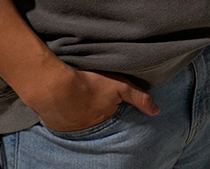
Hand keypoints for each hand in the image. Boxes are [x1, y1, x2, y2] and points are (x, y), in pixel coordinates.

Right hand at [30, 66, 158, 131]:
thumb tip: (156, 111)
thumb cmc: (89, 83)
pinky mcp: (52, 122)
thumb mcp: (120, 86)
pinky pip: (59, 117)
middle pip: (92, 115)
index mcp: (103, 117)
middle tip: (89, 90)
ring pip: (75, 116)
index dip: (107, 101)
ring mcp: (68, 126)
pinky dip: (61, 109)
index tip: (102, 91)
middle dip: (92, 105)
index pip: (109, 111)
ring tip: (75, 92)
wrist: (53, 86)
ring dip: (76, 107)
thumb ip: (139, 97)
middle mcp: (86, 127)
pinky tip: (62, 98)